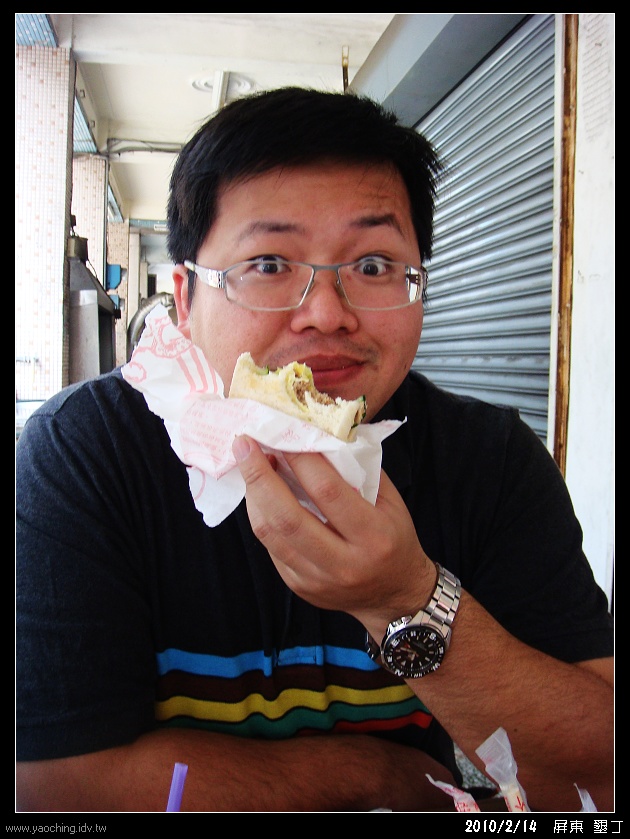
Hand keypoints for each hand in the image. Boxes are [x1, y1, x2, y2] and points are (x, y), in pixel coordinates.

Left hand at [232, 435, 434, 636]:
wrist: (394, 595)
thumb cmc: (394, 538)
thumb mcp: (389, 502)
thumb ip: (357, 471)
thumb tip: (318, 437)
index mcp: (373, 536)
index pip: (327, 491)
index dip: (300, 459)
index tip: (282, 432)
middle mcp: (343, 563)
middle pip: (287, 517)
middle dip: (259, 475)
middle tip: (245, 443)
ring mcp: (316, 579)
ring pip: (270, 534)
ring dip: (253, 494)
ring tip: (249, 465)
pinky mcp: (298, 587)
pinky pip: (270, 547)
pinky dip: (261, 515)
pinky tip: (260, 494)